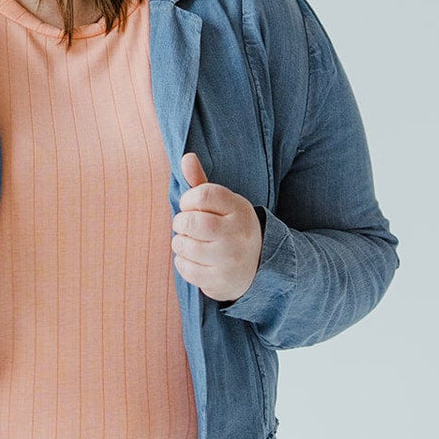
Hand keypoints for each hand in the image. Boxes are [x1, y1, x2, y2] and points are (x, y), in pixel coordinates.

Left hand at [171, 152, 262, 303]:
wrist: (257, 268)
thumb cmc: (230, 228)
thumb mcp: (223, 204)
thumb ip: (202, 182)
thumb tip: (186, 157)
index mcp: (240, 209)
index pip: (203, 195)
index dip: (188, 200)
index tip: (190, 206)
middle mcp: (238, 234)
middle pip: (191, 222)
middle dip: (180, 223)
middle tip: (186, 226)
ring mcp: (230, 259)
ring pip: (183, 245)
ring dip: (180, 243)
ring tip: (192, 243)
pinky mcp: (219, 281)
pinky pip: (184, 267)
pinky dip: (183, 262)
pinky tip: (196, 260)